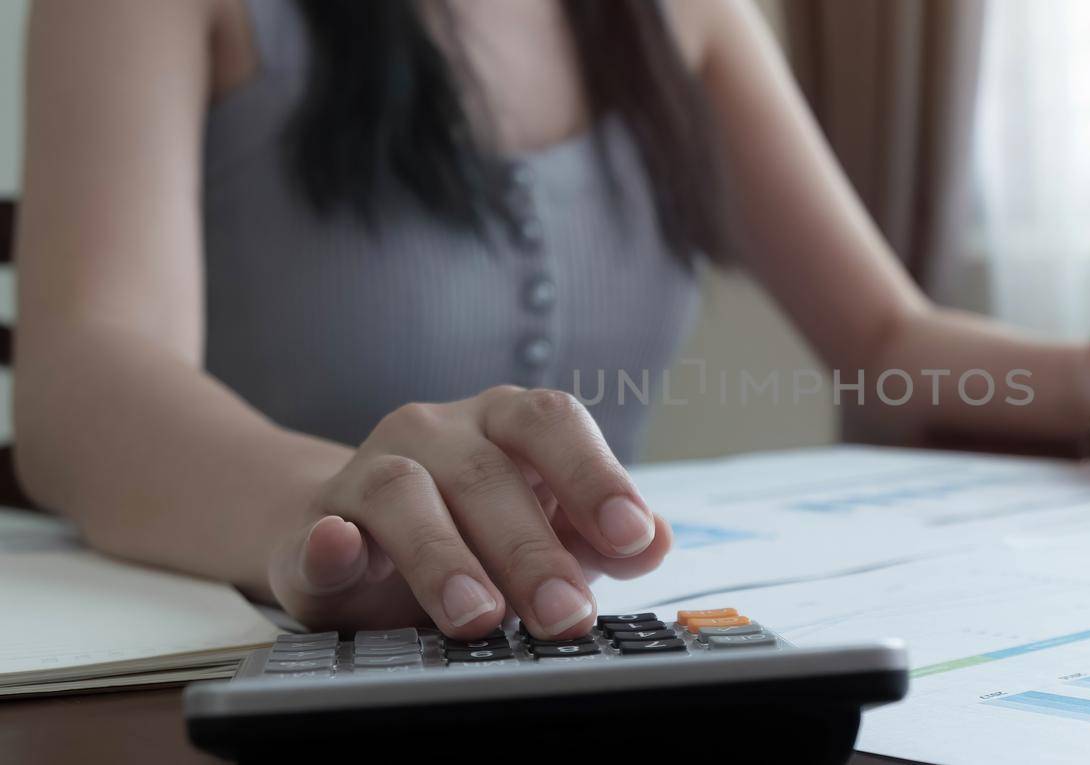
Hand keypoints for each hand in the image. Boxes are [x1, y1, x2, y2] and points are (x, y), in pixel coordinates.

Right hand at [266, 386, 670, 638]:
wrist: (352, 537)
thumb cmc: (470, 528)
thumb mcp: (543, 528)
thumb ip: (599, 536)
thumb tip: (660, 541)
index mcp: (504, 422)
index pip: (554, 424)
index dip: (595, 475)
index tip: (632, 536)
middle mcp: (437, 432)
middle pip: (487, 475)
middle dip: (532, 550)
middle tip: (565, 614)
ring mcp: (367, 472)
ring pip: (402, 494)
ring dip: (442, 556)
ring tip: (477, 615)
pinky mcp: (313, 529)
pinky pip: (316, 532)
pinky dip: (328, 543)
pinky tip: (341, 552)